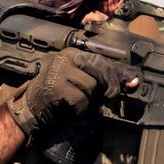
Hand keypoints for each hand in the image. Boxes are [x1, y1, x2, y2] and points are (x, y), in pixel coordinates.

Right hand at [7, 48, 134, 142]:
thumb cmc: (58, 96)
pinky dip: (80, 109)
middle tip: (111, 97)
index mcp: (72, 54)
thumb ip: (99, 79)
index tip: (132, 82)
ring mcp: (60, 71)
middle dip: (110, 84)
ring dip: (89, 100)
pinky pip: (82, 99)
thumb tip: (129, 82)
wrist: (30, 109)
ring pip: (91, 85)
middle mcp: (66, 58)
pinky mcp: (57, 86)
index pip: (101, 59)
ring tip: (75, 102)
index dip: (119, 72)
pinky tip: (69, 108)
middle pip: (100, 67)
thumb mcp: (78, 81)